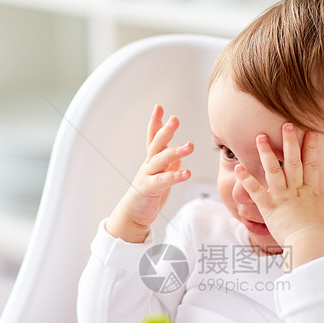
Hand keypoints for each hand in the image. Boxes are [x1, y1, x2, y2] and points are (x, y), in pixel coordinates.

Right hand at [105, 104, 193, 242]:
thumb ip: (169, 165)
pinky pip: (163, 181)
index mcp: (152, 161)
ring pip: (160, 160)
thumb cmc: (149, 195)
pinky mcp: (149, 189)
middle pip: (156, 144)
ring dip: (176, 151)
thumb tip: (179, 156)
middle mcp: (148, 165)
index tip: (159, 107)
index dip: (156, 123)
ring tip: (190, 146)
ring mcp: (147, 176)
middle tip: (175, 119)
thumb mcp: (161, 177)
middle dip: (165, 131)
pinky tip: (187, 173)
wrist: (133, 215)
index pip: (152, 137)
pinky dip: (175, 176)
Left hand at [236, 123, 323, 265]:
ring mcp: (282, 197)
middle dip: (289, 142)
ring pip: (273, 171)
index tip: (310, 133)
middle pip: (292, 162)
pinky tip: (238, 167)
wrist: (310, 243)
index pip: (311, 165)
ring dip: (266, 153)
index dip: (311, 148)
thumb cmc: (321, 233)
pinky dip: (246, 180)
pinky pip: (255, 191)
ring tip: (260, 137)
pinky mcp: (269, 207)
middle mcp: (296, 190)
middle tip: (286, 125)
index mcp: (310, 192)